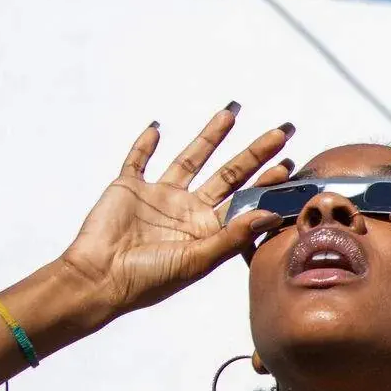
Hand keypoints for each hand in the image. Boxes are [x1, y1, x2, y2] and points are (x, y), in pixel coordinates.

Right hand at [54, 105, 295, 319]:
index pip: (246, 200)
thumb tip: (270, 214)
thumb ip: (232, 236)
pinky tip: (158, 127)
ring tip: (233, 112)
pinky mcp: (129, 187)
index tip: (290, 163)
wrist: (99, 278)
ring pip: (191, 158)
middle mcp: (188, 211)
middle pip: (229, 174)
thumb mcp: (198, 260)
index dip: (268, 182)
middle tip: (282, 132)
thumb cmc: (149, 278)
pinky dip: (146, 143)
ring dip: (211, 136)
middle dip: (255, 152)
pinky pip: (138, 159)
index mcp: (208, 230)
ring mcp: (159, 197)